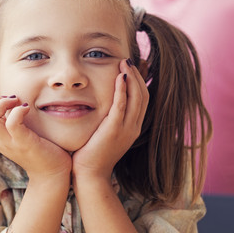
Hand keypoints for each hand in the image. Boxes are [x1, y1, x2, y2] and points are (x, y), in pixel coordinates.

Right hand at [0, 95, 71, 179]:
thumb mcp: (17, 134)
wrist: (51, 173)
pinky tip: (27, 109)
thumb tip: (7, 98)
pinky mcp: (24, 143)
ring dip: (2, 103)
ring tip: (16, 102)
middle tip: (9, 100)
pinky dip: (19, 110)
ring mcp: (10, 143)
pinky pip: (12, 123)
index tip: (2, 99)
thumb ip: (8, 120)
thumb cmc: (37, 148)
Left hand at [72, 59, 148, 179]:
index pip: (143, 98)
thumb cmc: (93, 152)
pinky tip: (119, 77)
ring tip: (125, 63)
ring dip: (132, 78)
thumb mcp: (106, 132)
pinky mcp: (114, 130)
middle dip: (137, 75)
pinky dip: (122, 90)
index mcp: (133, 127)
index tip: (133, 66)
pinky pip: (121, 106)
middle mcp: (134, 127)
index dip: (140, 80)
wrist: (90, 174)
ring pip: (136, 98)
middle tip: (128, 60)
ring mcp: (126, 129)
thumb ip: (110, 117)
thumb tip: (106, 102)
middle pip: (143, 95)